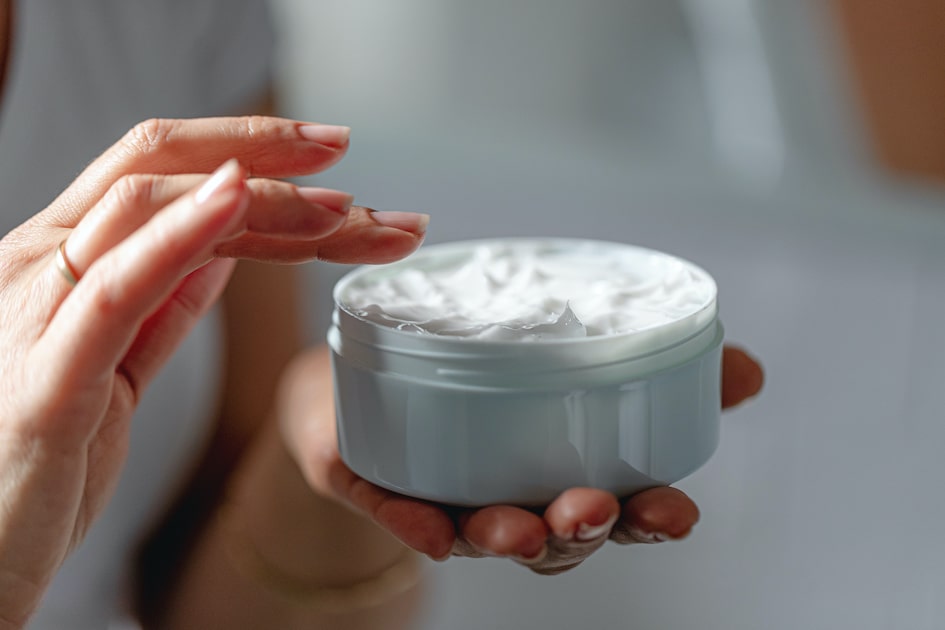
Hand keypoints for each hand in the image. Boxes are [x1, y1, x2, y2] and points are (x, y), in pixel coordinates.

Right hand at [0, 116, 426, 622]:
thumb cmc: (36, 463)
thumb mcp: (115, 367)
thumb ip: (162, 301)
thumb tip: (220, 247)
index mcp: (60, 262)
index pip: (158, 173)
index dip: (246, 151)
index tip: (327, 153)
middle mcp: (39, 265)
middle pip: (157, 169)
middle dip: (261, 152)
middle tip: (344, 148)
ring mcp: (34, 312)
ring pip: (145, 210)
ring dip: (257, 199)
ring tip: (337, 204)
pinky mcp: (47, 378)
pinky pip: (117, 289)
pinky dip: (181, 236)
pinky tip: (237, 200)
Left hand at [282, 345, 762, 574]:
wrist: (379, 359)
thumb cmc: (490, 366)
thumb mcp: (580, 351)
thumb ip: (662, 359)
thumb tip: (749, 372)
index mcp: (561, 472)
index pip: (617, 512)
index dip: (649, 520)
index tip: (678, 513)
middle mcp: (509, 495)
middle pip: (553, 537)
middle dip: (579, 532)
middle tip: (594, 511)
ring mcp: (443, 494)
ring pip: (478, 534)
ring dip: (504, 536)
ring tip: (520, 526)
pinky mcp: (379, 481)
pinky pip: (395, 510)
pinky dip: (413, 524)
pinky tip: (431, 529)